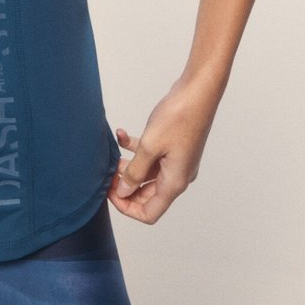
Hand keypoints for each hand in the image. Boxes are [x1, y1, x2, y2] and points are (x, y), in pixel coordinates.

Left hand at [107, 74, 222, 222]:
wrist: (198, 92)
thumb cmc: (180, 117)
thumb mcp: (149, 146)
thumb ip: (134, 172)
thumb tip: (123, 191)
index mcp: (174, 182)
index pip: (150, 213)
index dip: (127, 207)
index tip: (111, 192)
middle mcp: (177, 176)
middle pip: (146, 195)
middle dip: (125, 187)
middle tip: (107, 175)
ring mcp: (175, 161)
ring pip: (146, 175)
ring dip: (128, 167)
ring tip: (112, 156)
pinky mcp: (172, 147)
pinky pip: (150, 156)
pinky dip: (135, 149)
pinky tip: (122, 135)